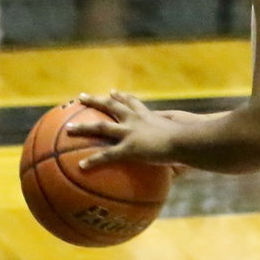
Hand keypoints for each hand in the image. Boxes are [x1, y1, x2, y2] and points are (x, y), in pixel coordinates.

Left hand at [68, 91, 186, 169]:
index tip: (113, 93)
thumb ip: (180, 147)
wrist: (187, 140)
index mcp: (149, 116)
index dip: (122, 97)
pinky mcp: (130, 148)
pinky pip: (107, 155)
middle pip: (112, 106)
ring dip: (83, 128)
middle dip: (96, 101)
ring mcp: (131, 132)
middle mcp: (136, 120)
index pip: (133, 103)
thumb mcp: (184, 140)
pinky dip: (93, 161)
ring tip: (68, 129)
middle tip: (82, 98)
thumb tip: (188, 162)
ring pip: (101, 126)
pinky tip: (81, 167)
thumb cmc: (191, 141)